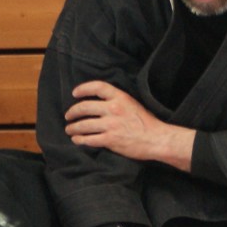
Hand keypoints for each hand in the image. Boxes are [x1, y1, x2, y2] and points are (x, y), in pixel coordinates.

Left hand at [65, 80, 186, 164]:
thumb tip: (97, 102)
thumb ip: (116, 101)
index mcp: (120, 98)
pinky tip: (77, 140)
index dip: (83, 88)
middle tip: (68, 116)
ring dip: (73, 128)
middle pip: (84, 107)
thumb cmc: (146, 123)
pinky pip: (89, 139)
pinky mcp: (110, 139)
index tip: (75, 93)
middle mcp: (114, 109)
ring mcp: (111, 125)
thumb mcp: (132, 104)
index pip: (97, 87)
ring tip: (69, 129)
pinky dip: (80, 140)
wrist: (157, 139)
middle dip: (72, 112)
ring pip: (84, 125)